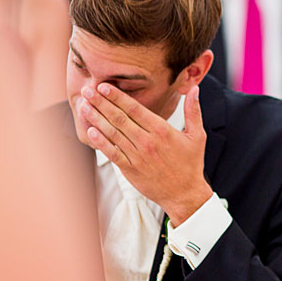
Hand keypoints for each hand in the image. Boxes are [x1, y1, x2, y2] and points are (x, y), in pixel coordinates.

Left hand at [79, 83, 212, 223]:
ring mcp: (137, 156)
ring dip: (96, 119)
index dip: (117, 97)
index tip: (104, 86)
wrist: (184, 194)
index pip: (135, 109)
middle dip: (101, 103)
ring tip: (84, 107)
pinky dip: (100, 142)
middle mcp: (147, 141)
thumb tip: (195, 89)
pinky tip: (90, 131)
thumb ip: (193, 111)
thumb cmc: (191, 164)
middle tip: (87, 91)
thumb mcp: (198, 135)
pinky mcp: (130, 169)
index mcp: (162, 130)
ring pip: (112, 133)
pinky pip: (112, 153)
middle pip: (119, 118)